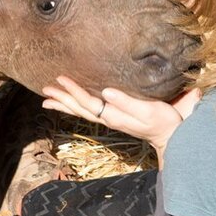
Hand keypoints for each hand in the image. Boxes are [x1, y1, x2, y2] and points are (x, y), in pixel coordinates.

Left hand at [42, 76, 200, 163]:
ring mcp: (110, 120)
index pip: (87, 102)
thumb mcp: (147, 111)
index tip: (60, 79)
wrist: (170, 137)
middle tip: (45, 89)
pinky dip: (77, 107)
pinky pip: (89, 112)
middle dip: (62, 98)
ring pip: (82, 112)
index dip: (73, 90)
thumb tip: (106, 92)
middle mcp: (108, 119)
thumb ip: (127, 102)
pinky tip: (73, 103)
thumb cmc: (162, 122)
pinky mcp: (115, 118)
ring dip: (65, 104)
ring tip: (48, 99)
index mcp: (113, 116)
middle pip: (79, 108)